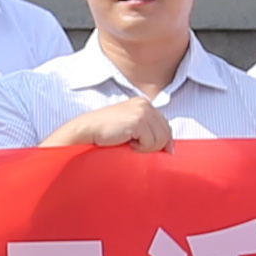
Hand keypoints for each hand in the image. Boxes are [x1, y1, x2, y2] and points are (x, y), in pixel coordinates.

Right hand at [44, 94, 170, 151]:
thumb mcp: (129, 128)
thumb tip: (169, 148)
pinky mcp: (138, 120)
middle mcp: (145, 104)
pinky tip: (127, 144)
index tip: (156, 152)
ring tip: (130, 145)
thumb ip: (147, 131)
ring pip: (161, 139)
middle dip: (156, 145)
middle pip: (166, 132)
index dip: (163, 141)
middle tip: (138, 149)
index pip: (164, 125)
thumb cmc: (105, 134)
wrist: (85, 131)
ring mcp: (142, 111)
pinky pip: (152, 142)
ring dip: (147, 148)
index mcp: (143, 104)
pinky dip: (141, 148)